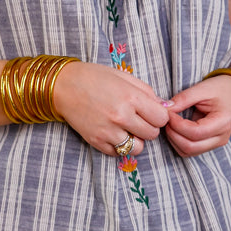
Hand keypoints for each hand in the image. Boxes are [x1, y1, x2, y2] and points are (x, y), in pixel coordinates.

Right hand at [53, 62, 170, 156]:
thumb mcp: (124, 77)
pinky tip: (113, 133)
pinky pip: (119, 153)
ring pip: (138, 148)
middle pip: (152, 134)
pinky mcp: (96, 141)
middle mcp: (121, 116)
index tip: (150, 112)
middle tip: (137, 118)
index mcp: (131, 97)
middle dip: (148, 127)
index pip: (161, 118)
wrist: (64, 85)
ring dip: (136, 139)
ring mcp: (108, 131)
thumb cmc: (95, 77)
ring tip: (126, 128)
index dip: (158, 115)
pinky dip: (120, 145)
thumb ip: (148, 93)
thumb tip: (166, 107)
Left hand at [165, 75, 230, 157]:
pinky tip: (175, 129)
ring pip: (188, 152)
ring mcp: (216, 143)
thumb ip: (183, 98)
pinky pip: (190, 151)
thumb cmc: (220, 89)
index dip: (177, 125)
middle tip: (166, 119)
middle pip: (190, 147)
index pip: (195, 132)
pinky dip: (178, 142)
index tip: (168, 113)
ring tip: (170, 123)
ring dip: (174, 140)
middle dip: (173, 134)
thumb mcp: (202, 88)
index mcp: (222, 123)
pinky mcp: (209, 144)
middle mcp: (221, 137)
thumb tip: (165, 108)